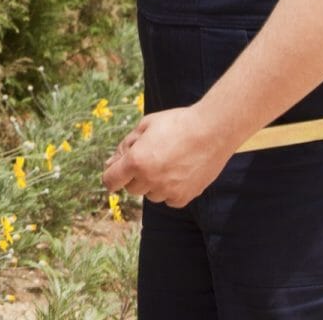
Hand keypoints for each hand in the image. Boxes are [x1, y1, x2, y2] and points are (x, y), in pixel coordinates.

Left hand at [101, 107, 234, 208]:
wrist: (213, 131)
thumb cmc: (177, 123)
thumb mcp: (145, 126)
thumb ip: (124, 146)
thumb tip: (109, 164)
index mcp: (136, 161)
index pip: (110, 180)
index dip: (111, 175)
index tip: (117, 170)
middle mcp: (150, 179)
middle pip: (131, 188)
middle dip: (135, 175)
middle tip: (151, 156)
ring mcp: (167, 191)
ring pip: (150, 194)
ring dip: (153, 182)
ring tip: (169, 161)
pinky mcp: (183, 197)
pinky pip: (168, 199)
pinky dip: (170, 189)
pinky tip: (180, 171)